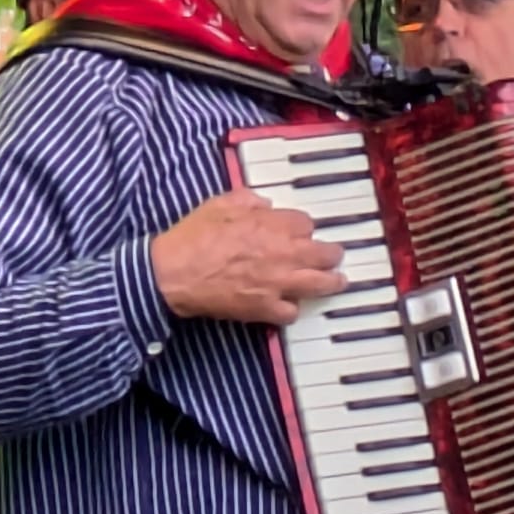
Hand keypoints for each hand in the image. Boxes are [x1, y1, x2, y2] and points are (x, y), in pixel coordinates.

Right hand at [150, 189, 345, 325]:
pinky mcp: (265, 308)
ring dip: (331, 282)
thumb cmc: (193, 238)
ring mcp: (278, 283)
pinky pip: (291, 312)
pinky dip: (291, 309)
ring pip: (320, 284)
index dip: (303, 227)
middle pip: (325, 253)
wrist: (175, 273)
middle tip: (333, 255)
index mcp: (272, 225)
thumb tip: (263, 204)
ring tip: (338, 282)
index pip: (306, 223)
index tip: (300, 231)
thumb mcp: (219, 204)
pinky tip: (288, 306)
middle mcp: (283, 253)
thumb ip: (247, 200)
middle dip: (331, 254)